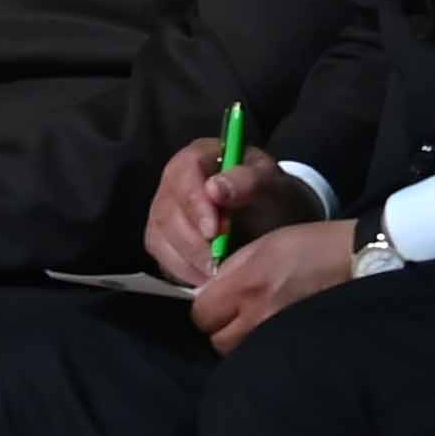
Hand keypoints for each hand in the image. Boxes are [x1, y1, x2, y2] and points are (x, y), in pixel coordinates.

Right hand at [144, 141, 301, 288]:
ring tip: (218, 274)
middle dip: (192, 242)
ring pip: (159, 237)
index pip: (184, 173)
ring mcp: (164, 211)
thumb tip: (215, 189)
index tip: (214, 232)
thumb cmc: (271, 197)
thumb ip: (249, 181)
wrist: (274, 222)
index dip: (194, 203)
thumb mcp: (271, 184)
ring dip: (189, 261)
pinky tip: (208, 278)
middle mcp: (174, 182)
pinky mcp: (163, 239)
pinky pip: (162, 258)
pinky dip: (184, 272)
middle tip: (220, 263)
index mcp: (199, 157)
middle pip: (166, 211)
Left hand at [193, 216, 358, 354]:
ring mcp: (277, 335)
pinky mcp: (296, 346)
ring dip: (239, 341)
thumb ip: (230, 270)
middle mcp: (258, 316)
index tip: (216, 301)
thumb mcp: (263, 245)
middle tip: (235, 314)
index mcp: (246, 286)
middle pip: (217, 341)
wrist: (356, 262)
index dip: (206, 308)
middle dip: (220, 328)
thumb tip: (208, 291)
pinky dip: (260, 347)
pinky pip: (263, 356)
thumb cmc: (310, 246)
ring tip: (253, 324)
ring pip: (238, 353)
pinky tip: (270, 332)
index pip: (201, 315)